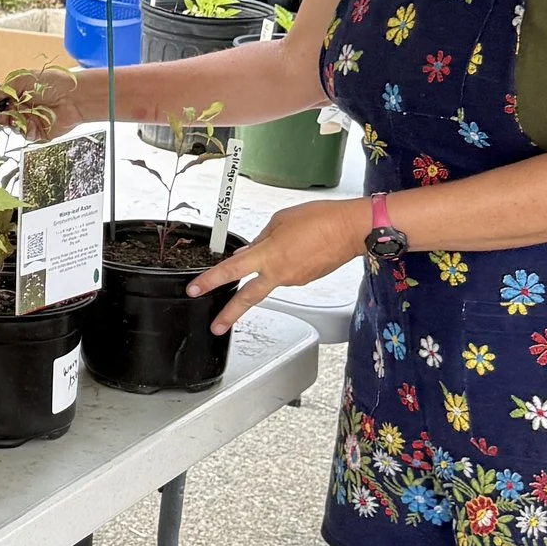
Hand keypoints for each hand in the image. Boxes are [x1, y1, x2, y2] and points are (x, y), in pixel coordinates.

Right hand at [0, 67, 86, 135]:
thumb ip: (4, 88)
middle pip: (5, 119)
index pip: (2, 105)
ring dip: (16, 124)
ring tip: (23, 117)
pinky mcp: (40, 132)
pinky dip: (27, 131)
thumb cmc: (52, 83)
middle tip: (6, 116)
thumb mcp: (22, 79)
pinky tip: (33, 123)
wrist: (73, 97)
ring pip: (15, 128)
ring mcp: (32, 121)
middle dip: (4, 118)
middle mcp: (25, 108)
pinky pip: (27, 136)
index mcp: (20, 95)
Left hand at [192, 198, 370, 332]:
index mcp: (268, 256)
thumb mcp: (281, 220)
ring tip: (290, 241)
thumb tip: (247, 253)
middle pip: (248, 297)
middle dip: (229, 313)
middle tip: (216, 325)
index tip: (195, 290)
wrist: (351, 230)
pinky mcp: (306, 280)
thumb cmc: (320, 219)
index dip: (210, 281)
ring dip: (269, 266)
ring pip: (270, 278)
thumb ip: (260, 239)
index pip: (231, 270)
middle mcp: (279, 274)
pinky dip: (284, 264)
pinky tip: (296, 249)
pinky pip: (286, 273)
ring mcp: (294, 280)